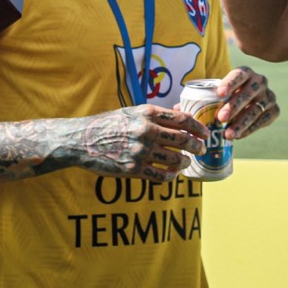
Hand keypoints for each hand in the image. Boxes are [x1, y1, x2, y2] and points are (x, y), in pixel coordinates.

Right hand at [72, 105, 206, 181]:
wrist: (81, 140)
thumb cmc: (108, 124)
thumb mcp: (132, 112)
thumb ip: (156, 115)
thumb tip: (181, 114)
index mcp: (147, 113)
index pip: (183, 120)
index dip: (198, 128)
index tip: (205, 133)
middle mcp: (145, 131)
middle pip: (183, 140)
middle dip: (197, 146)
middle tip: (201, 150)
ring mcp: (139, 151)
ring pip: (175, 160)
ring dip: (184, 162)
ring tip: (184, 162)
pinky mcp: (132, 169)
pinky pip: (160, 175)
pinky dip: (170, 176)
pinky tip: (171, 174)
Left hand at [212, 66, 279, 139]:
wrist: (247, 104)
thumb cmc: (227, 97)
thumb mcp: (220, 92)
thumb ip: (205, 98)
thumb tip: (182, 109)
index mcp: (246, 72)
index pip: (239, 75)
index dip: (230, 83)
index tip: (219, 93)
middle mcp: (260, 81)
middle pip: (247, 93)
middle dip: (234, 107)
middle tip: (221, 118)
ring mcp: (269, 95)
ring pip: (256, 110)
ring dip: (241, 123)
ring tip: (227, 134)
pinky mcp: (275, 110)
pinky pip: (263, 120)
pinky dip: (250, 129)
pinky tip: (238, 136)